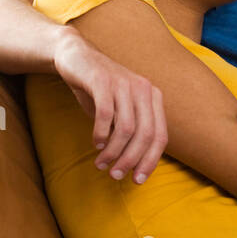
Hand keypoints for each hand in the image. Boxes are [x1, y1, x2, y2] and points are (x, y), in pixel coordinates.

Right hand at [52, 27, 167, 184]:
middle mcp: (144, 89)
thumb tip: (134, 165)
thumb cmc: (99, 90)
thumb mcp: (120, 111)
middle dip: (131, 160)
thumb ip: (130, 132)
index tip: (138, 180)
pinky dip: (101, 134)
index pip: (161, 136)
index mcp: (153, 98)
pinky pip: (106, 115)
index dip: (151, 161)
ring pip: (126, 128)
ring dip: (113, 151)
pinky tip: (96, 143)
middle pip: (146, 135)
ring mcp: (124, 83)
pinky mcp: (103, 81)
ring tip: (101, 163)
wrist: (76, 57)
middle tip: (115, 175)